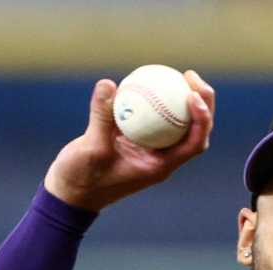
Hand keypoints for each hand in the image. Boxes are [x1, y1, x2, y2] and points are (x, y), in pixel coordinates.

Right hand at [43, 70, 215, 212]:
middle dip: (201, 103)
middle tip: (190, 75)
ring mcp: (149, 148)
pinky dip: (152, 99)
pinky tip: (146, 78)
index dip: (202, 119)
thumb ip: (102, 118)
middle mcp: (160, 157)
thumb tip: (109, 83)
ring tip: (177, 73)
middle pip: (193, 130)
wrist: (69, 193)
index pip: (194, 143)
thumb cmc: (82, 179)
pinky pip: (151, 116)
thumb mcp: (91, 149)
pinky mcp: (135, 139)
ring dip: (180, 98)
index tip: (193, 95)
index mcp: (160, 166)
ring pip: (175, 122)